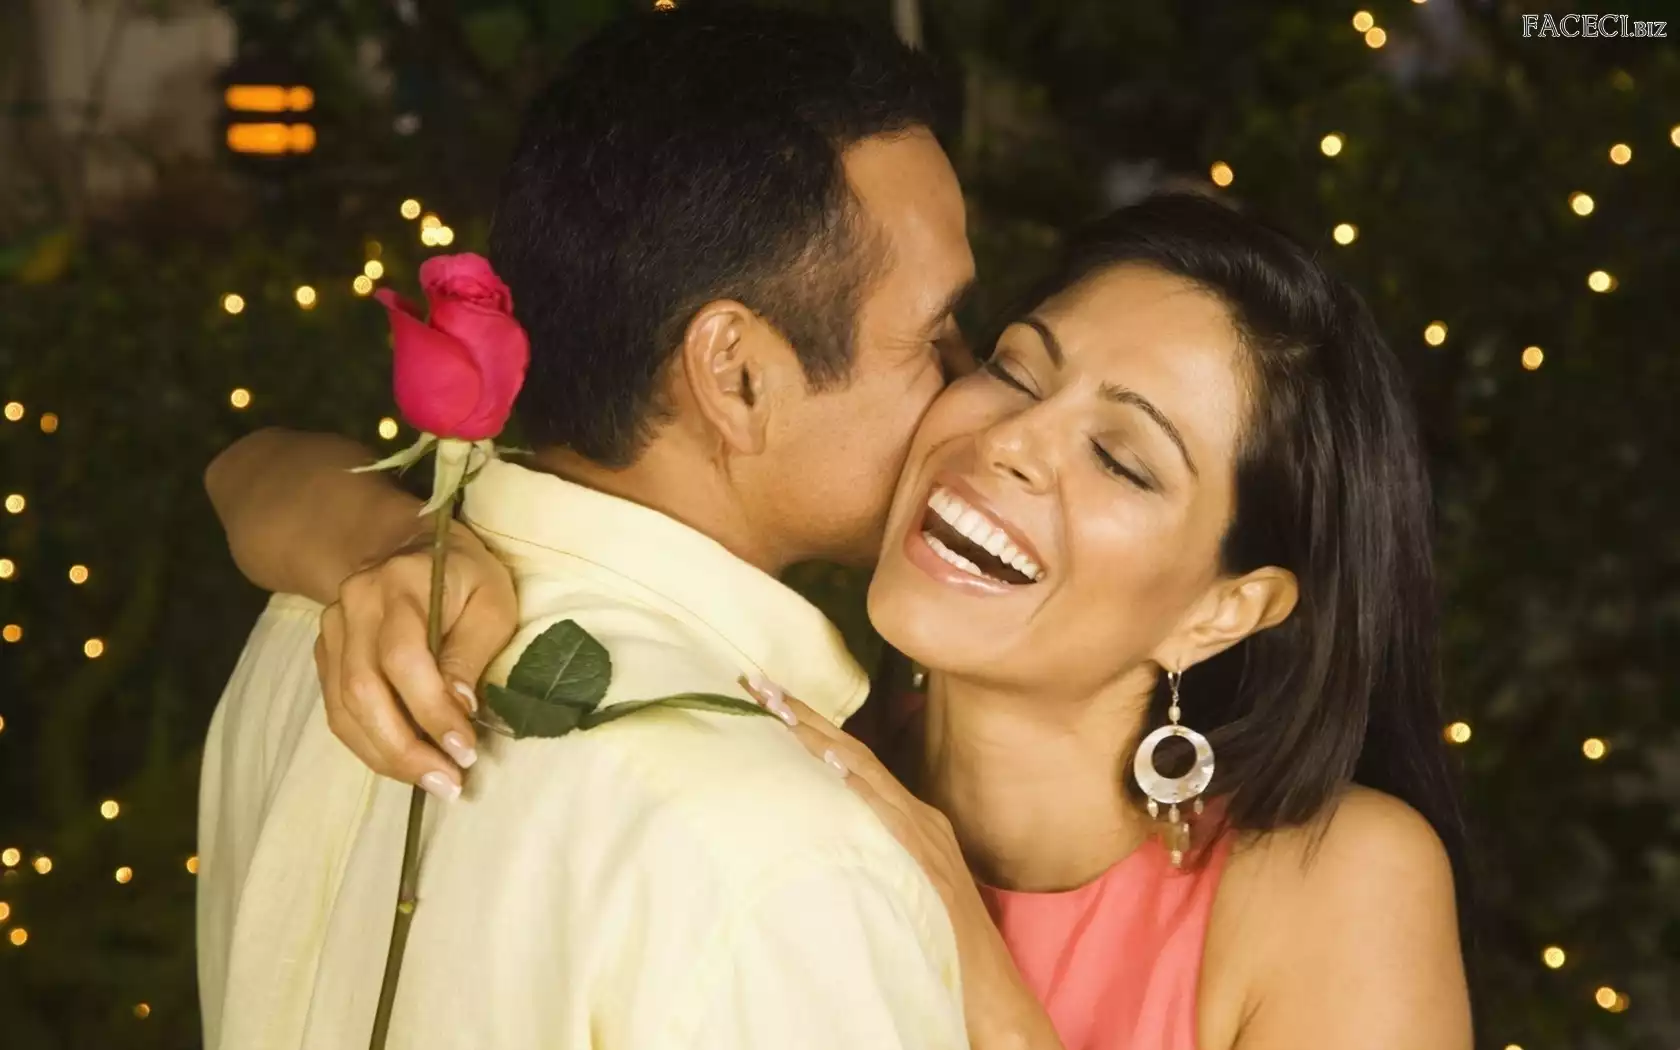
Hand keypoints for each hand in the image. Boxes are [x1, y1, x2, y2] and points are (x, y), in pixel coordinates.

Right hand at [315, 516, 517, 797]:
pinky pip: (338, 710)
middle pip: (363, 690)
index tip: (464, 750)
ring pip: (343, 708)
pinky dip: (369, 744)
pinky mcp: (326, 653)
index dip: (431, 710)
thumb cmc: (465, 575)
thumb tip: (459, 707)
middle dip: (405, 749)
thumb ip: (473, 650)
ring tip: (431, 783)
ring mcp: (332, 630)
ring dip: (386, 756)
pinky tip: (404, 762)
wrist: (407, 546)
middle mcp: (354, 605)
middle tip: (447, 784)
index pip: (404, 658)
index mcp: (399, 584)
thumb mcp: (492, 601)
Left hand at [741, 675, 1065, 1049]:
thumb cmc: (938, 946)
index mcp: (910, 818)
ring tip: (777, 708)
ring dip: (819, 737)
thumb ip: (867, 853)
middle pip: (853, 754)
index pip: (850, 760)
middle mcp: (918, 817)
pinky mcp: (929, 864)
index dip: (809, 727)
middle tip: (756, 685)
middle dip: (803, 717)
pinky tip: (830, 764)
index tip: (765, 698)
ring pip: (866, 773)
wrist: (991, 993)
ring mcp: (925, 838)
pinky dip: (860, 787)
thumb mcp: (897, 884)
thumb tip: (816, 832)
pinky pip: (890, 816)